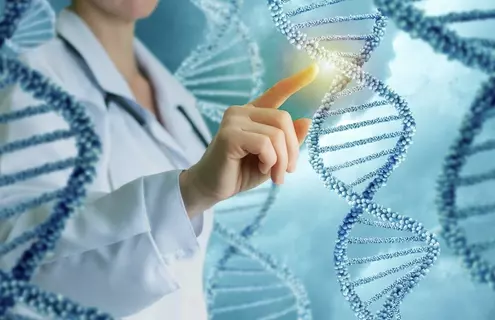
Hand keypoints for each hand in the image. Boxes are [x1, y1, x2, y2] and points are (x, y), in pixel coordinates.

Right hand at [180, 64, 318, 216]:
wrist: (212, 188)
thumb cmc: (240, 173)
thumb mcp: (272, 158)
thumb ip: (287, 140)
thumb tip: (306, 121)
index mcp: (253, 114)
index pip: (276, 92)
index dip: (296, 81)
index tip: (315, 69)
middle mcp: (242, 112)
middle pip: (283, 119)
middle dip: (292, 149)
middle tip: (288, 171)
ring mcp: (233, 121)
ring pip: (276, 135)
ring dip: (281, 160)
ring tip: (275, 176)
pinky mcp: (228, 135)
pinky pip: (264, 144)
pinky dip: (269, 160)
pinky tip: (262, 168)